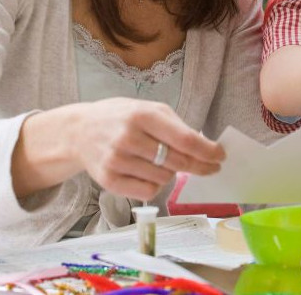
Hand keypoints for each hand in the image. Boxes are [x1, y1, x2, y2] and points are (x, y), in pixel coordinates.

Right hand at [71, 98, 224, 200]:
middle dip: (200, 166)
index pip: (184, 140)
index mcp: (143, 116)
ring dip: (172, 173)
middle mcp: (129, 138)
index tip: (220, 156)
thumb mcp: (150, 110)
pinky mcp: (109, 181)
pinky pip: (148, 192)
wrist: (80, 131)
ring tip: (161, 161)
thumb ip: (177, 127)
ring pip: (164, 179)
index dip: (207, 151)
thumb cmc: (123, 118)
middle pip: (178, 162)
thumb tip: (205, 147)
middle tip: (211, 167)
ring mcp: (117, 161)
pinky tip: (149, 172)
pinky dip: (156, 185)